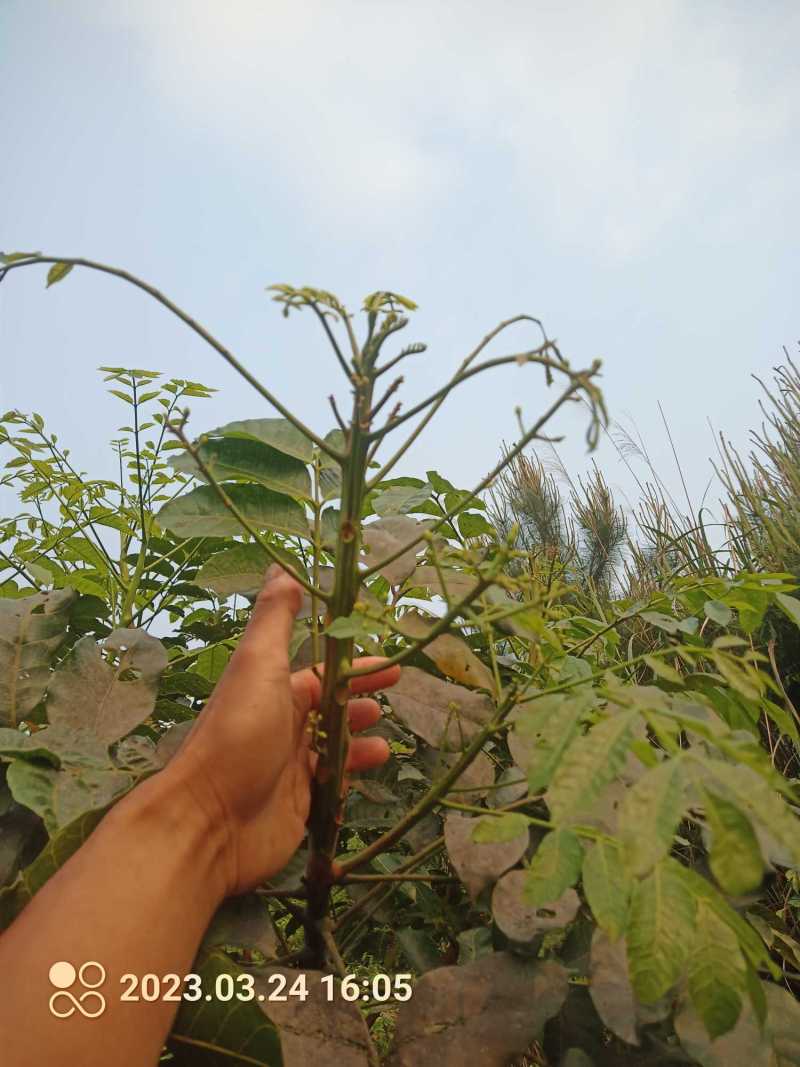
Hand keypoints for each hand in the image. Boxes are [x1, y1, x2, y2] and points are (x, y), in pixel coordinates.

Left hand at [164, 565, 399, 895]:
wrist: (210, 820)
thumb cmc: (238, 735)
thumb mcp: (258, 665)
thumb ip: (275, 618)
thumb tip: (283, 565)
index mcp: (273, 689)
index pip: (320, 671)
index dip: (353, 663)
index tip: (389, 659)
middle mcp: (281, 724)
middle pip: (329, 705)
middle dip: (361, 694)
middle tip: (396, 688)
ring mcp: (290, 767)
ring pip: (333, 744)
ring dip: (360, 735)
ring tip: (384, 734)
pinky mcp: (299, 805)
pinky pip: (334, 783)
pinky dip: (354, 772)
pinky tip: (374, 767)